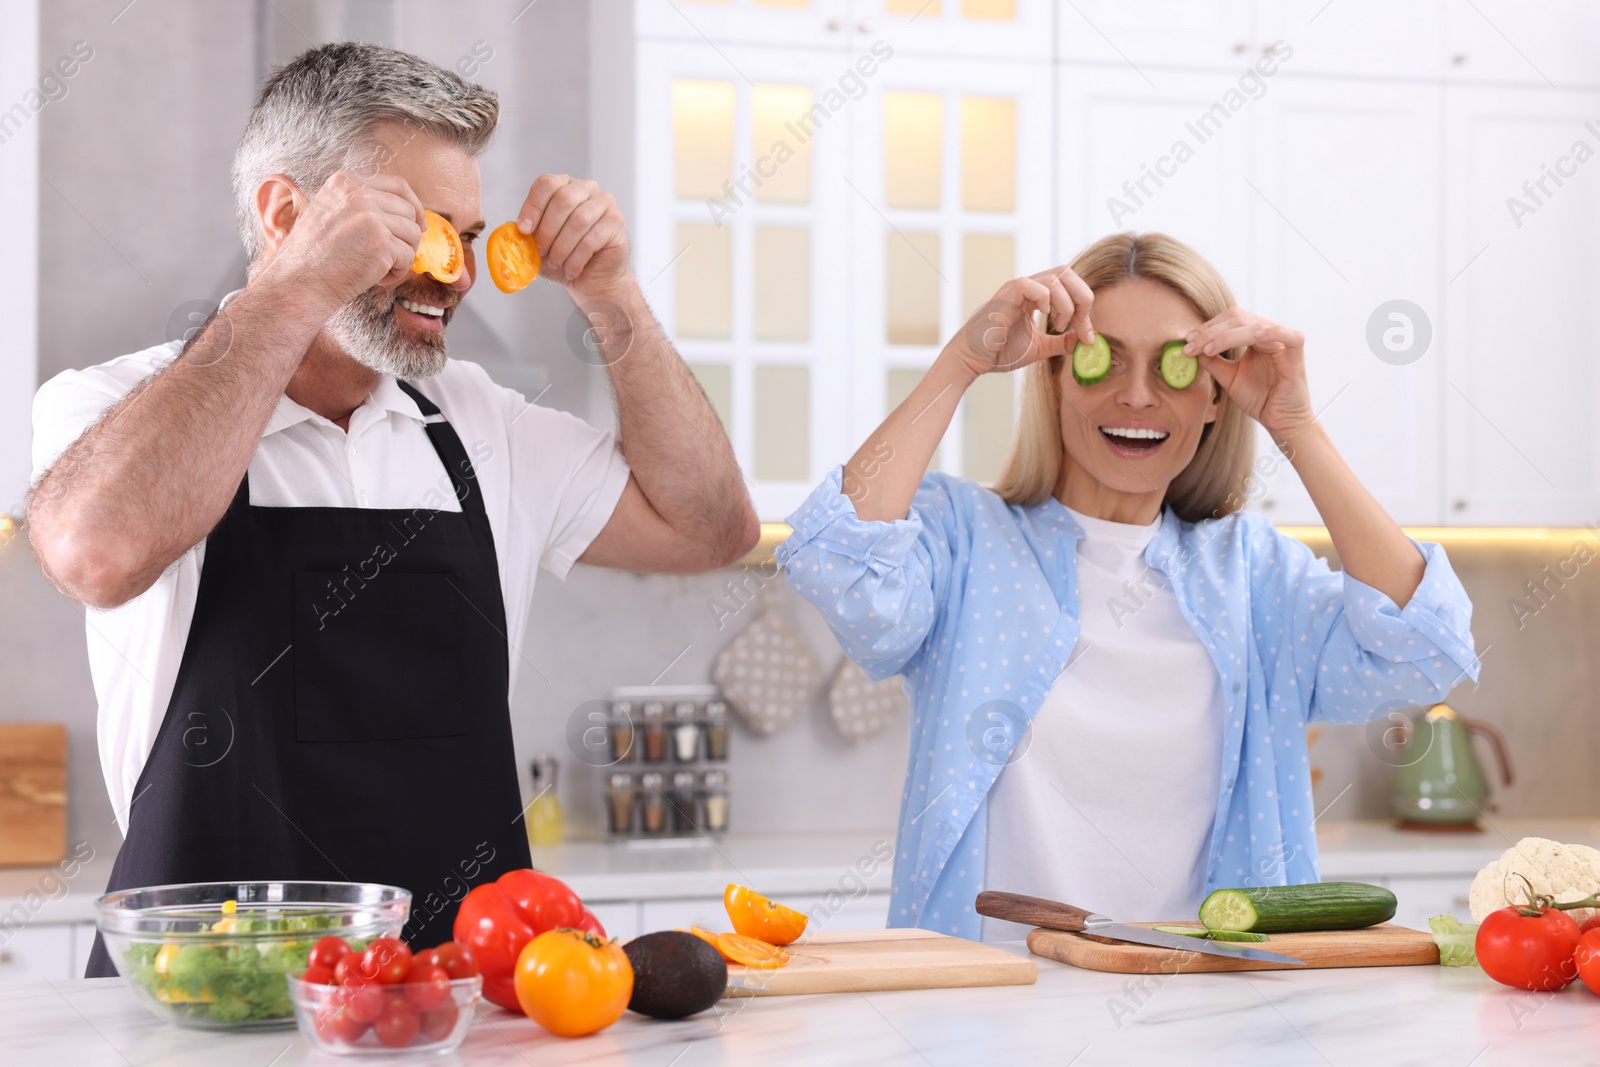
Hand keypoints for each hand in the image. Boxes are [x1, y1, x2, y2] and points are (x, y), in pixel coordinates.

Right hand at [259, 171, 425, 315]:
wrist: (299, 283)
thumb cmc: (315, 255)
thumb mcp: (331, 212)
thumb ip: (362, 204)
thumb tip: (408, 211)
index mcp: (346, 182)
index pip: (397, 185)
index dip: (414, 205)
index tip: (418, 224)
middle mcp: (359, 194)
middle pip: (408, 211)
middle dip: (407, 237)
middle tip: (389, 257)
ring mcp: (371, 217)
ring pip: (413, 234)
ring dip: (402, 256)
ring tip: (378, 268)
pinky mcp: (382, 243)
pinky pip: (409, 257)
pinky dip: (397, 273)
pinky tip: (376, 278)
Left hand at [516, 175, 630, 297]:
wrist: (593, 278)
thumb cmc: (565, 257)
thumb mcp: (538, 245)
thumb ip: (525, 234)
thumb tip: (511, 229)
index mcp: (564, 186)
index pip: (546, 184)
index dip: (533, 207)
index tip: (524, 230)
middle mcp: (586, 188)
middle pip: (563, 200)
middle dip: (547, 230)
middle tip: (541, 251)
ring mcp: (605, 203)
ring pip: (578, 220)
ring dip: (562, 247)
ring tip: (557, 263)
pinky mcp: (616, 222)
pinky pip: (592, 238)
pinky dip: (577, 258)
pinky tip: (571, 269)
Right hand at [943, 266, 1093, 379]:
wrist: (973, 360)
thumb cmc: (1000, 352)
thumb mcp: (1041, 348)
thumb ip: (1062, 342)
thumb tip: (1085, 339)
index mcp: (1037, 295)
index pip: (1070, 284)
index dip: (1084, 306)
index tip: (1086, 333)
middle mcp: (1028, 287)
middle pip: (1066, 272)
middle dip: (1082, 297)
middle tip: (1080, 323)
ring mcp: (1016, 289)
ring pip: (1055, 278)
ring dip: (1066, 304)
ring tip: (1059, 325)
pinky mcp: (1006, 296)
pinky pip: (1031, 285)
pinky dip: (1045, 299)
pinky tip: (1044, 315)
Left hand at [1185, 308, 1313, 442]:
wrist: (1280, 420)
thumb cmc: (1259, 398)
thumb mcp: (1229, 378)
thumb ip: (1213, 362)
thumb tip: (1191, 348)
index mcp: (1253, 336)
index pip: (1228, 320)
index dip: (1206, 328)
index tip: (1187, 342)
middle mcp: (1268, 334)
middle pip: (1237, 319)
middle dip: (1210, 331)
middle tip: (1191, 345)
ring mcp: (1283, 343)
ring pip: (1254, 326)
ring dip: (1226, 335)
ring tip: (1208, 349)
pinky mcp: (1297, 355)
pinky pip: (1289, 336)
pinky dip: (1273, 332)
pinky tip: (1255, 337)